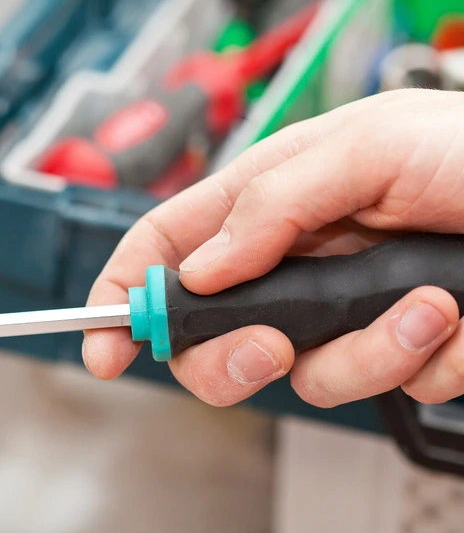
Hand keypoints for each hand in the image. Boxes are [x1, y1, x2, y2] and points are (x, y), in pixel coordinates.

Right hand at [85, 88, 463, 407]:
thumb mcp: (371, 145)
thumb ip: (275, 203)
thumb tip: (206, 267)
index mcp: (269, 204)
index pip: (167, 252)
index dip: (122, 299)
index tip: (104, 347)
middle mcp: (297, 266)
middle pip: (212, 342)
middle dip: (234, 359)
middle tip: (272, 345)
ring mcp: (347, 315)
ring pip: (307, 377)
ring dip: (370, 354)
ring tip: (430, 306)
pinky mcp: (402, 351)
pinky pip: (388, 387)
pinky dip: (429, 360)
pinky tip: (457, 319)